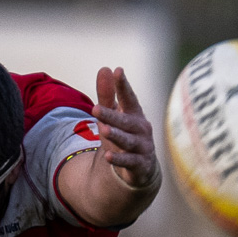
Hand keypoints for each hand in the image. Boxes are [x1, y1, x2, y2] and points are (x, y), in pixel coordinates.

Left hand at [93, 67, 158, 191]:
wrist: (140, 168)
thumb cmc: (125, 135)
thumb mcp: (114, 115)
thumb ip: (107, 95)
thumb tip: (105, 68)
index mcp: (135, 114)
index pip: (129, 98)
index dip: (123, 86)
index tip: (118, 71)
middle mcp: (141, 129)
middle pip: (125, 121)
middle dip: (110, 115)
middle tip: (95, 109)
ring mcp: (142, 147)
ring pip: (127, 141)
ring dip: (116, 135)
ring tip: (103, 130)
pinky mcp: (139, 165)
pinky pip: (129, 162)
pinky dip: (119, 160)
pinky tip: (108, 157)